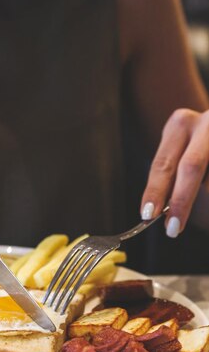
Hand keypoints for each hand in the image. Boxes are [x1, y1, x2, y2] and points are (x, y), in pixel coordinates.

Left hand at [141, 108, 208, 236]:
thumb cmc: (198, 151)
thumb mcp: (182, 155)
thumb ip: (174, 178)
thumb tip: (162, 212)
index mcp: (180, 125)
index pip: (163, 163)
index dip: (155, 190)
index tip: (148, 214)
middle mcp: (206, 122)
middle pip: (191, 165)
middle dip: (181, 201)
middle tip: (173, 228)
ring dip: (206, 200)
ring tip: (197, 215)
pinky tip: (207, 204)